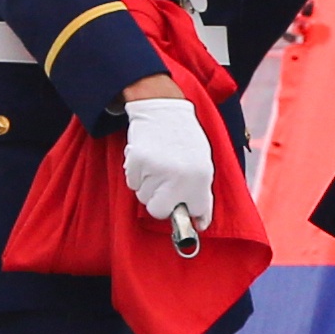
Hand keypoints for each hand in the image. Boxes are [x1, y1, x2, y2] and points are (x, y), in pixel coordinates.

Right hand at [121, 94, 216, 233]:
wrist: (164, 110)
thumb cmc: (184, 138)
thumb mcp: (202, 164)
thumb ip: (200, 193)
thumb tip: (201, 223)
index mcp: (201, 177)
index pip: (195, 211)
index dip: (187, 209)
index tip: (183, 206)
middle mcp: (180, 176)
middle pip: (159, 211)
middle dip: (159, 202)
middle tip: (163, 184)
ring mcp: (158, 169)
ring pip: (144, 197)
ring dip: (148, 185)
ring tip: (157, 164)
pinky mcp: (138, 162)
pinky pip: (132, 183)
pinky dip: (137, 174)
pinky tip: (147, 158)